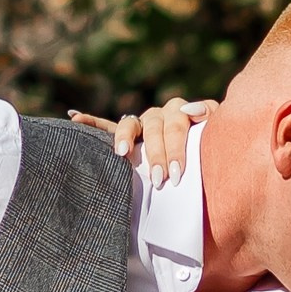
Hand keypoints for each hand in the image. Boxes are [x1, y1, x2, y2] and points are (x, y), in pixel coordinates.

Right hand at [69, 95, 212, 186]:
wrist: (208, 165)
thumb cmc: (212, 154)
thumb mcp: (216, 137)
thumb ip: (210, 118)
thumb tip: (189, 111)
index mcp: (181, 114)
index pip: (176, 124)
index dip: (176, 148)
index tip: (177, 173)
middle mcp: (160, 115)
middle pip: (154, 127)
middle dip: (156, 154)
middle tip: (159, 180)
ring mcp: (141, 123)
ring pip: (130, 124)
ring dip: (125, 138)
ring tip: (122, 153)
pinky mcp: (125, 133)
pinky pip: (106, 125)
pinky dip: (90, 121)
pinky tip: (75, 117)